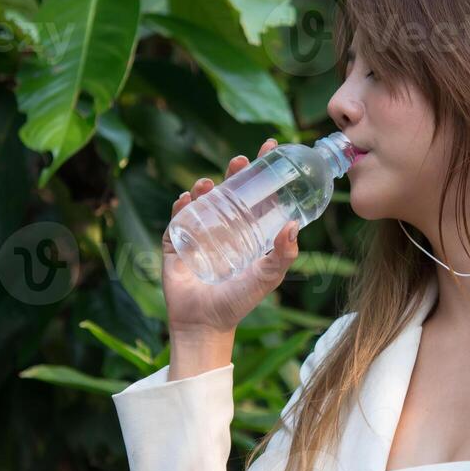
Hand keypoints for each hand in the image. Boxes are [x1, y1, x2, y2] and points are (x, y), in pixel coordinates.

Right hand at [162, 137, 300, 336]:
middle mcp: (224, 227)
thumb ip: (283, 254)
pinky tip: (185, 200)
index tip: (272, 146)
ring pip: (201, 201)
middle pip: (230, 190)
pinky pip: (176, 220)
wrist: (204, 324)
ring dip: (204, 188)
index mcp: (247, 230)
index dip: (264, 170)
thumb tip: (294, 224)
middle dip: (234, 171)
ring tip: (209, 184)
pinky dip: (180, 208)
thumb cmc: (238, 301)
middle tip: (240, 160)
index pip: (257, 193)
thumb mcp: (268, 276)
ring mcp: (197, 233)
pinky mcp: (175, 243)